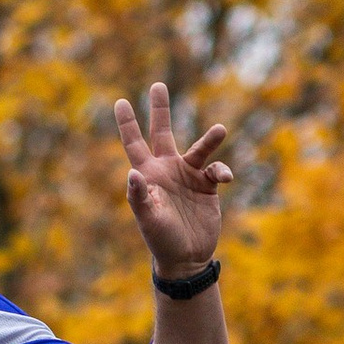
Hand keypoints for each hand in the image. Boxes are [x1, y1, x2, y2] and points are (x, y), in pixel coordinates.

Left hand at [112, 83, 231, 274]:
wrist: (186, 258)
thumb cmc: (161, 239)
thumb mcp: (148, 219)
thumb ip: (140, 196)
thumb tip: (133, 173)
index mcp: (148, 174)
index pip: (134, 144)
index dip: (128, 124)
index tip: (120, 102)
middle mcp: (167, 170)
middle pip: (162, 133)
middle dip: (160, 110)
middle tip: (157, 85)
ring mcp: (188, 177)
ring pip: (199, 149)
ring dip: (210, 140)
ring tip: (220, 130)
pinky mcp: (207, 187)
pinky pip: (216, 170)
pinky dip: (221, 170)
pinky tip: (224, 178)